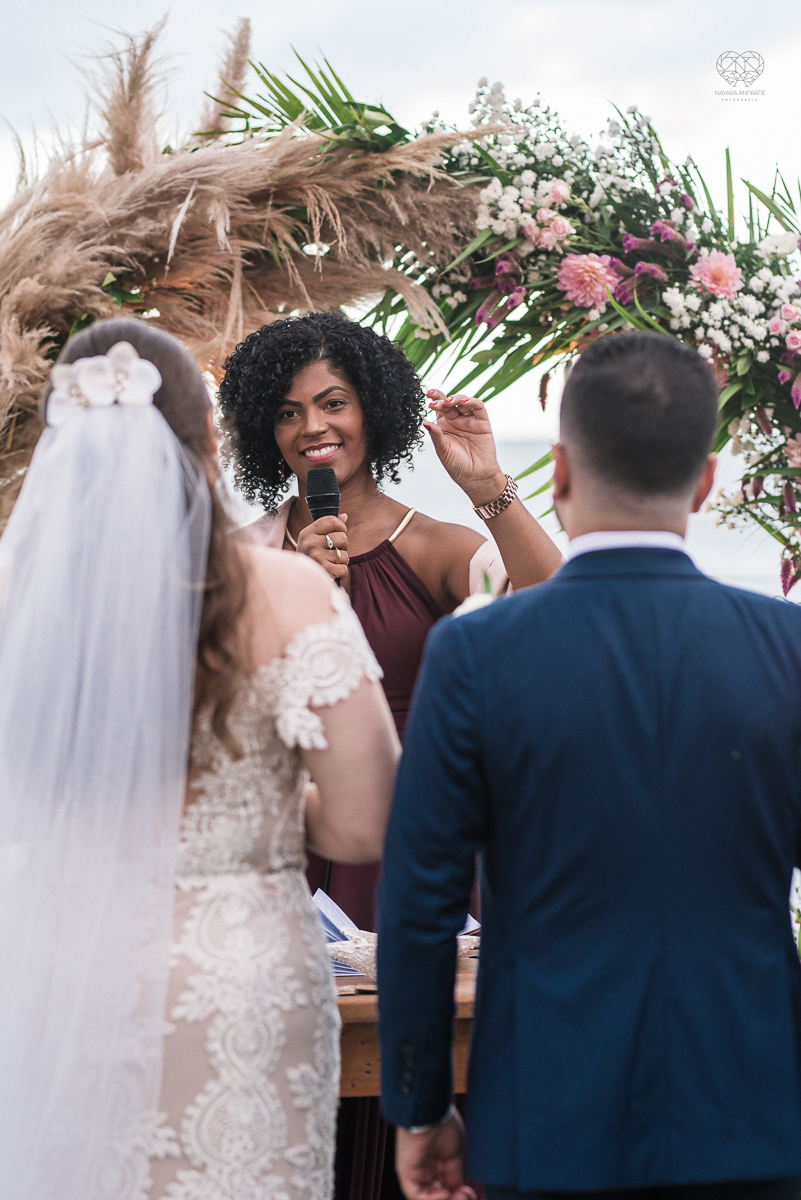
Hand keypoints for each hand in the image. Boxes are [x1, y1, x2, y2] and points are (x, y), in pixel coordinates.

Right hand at [295, 514, 348, 581]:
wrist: (297, 580)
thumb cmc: (310, 557)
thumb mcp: (314, 539)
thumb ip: (329, 527)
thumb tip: (345, 515)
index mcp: (307, 532)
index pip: (332, 521)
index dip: (341, 527)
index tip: (339, 534)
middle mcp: (310, 543)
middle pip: (342, 538)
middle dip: (342, 546)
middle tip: (332, 552)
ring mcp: (317, 557)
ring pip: (345, 555)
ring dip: (341, 561)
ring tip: (330, 563)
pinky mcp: (324, 570)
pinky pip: (344, 568)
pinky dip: (341, 572)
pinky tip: (332, 572)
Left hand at [395, 1112, 474, 1199]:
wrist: (432, 1110)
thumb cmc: (444, 1125)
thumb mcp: (456, 1155)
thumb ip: (455, 1176)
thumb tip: (459, 1193)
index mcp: (438, 1165)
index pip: (448, 1190)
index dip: (459, 1195)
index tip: (470, 1192)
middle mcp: (426, 1171)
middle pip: (438, 1196)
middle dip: (454, 1199)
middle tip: (465, 1196)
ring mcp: (416, 1173)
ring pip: (428, 1198)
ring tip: (458, 1196)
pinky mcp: (406, 1173)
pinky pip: (417, 1195)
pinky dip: (432, 1199)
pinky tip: (444, 1193)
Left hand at [424, 390, 506, 507]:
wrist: (475, 477)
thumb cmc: (457, 465)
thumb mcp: (443, 450)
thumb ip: (436, 435)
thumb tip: (424, 421)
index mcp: (444, 425)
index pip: (439, 407)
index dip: (434, 398)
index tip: (427, 395)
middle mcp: (457, 420)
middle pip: (450, 402)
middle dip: (442, 398)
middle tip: (435, 401)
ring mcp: (470, 420)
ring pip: (463, 401)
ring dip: (456, 398)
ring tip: (449, 402)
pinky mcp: (483, 422)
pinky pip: (478, 407)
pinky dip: (471, 401)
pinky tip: (463, 403)